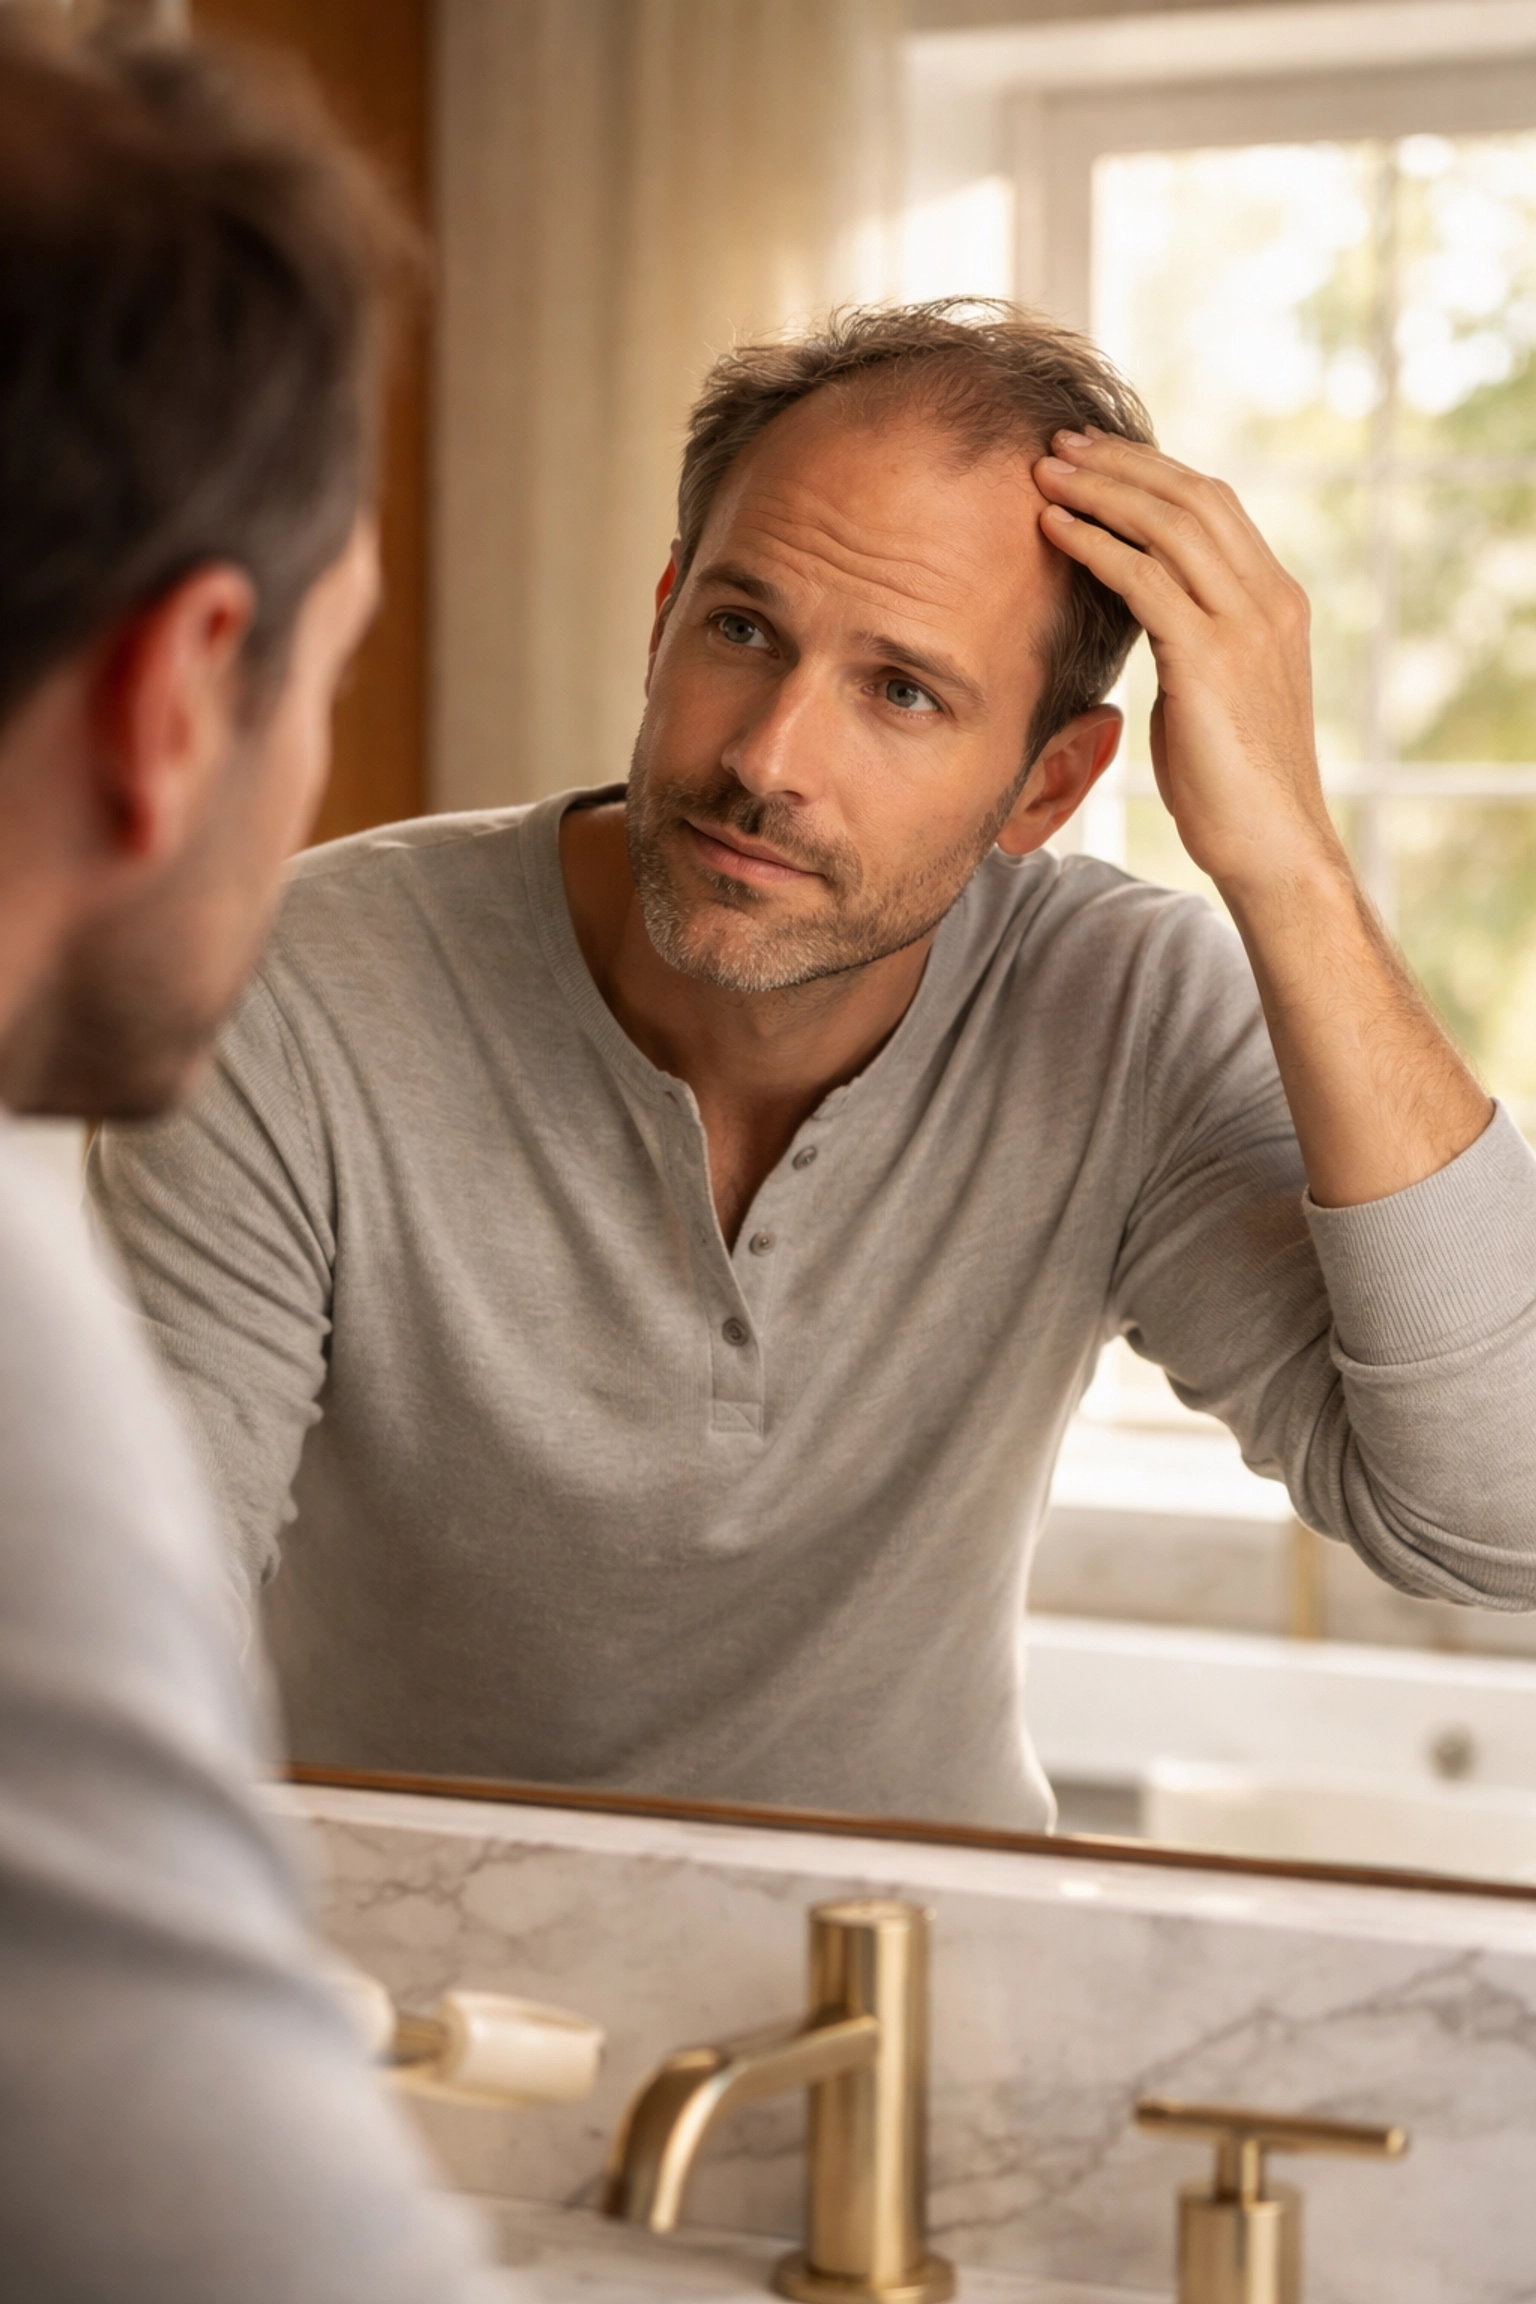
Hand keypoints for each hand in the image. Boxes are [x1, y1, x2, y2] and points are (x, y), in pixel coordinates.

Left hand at [1033, 430, 1337, 896]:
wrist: (1272, 848)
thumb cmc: (1231, 787)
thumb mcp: (1213, 694)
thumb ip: (1188, 642)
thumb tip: (1145, 615)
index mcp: (1275, 602)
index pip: (1213, 505)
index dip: (1150, 472)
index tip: (1094, 455)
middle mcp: (1269, 601)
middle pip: (1191, 496)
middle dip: (1121, 463)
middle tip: (1059, 444)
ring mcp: (1246, 626)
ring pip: (1169, 525)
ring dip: (1101, 492)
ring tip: (1044, 473)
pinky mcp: (1211, 660)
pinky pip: (1146, 580)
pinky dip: (1096, 546)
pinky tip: (1052, 530)